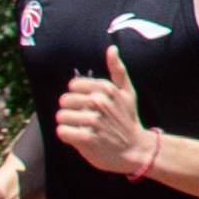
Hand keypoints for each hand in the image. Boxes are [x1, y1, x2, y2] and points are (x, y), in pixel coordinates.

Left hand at [49, 48, 153, 180]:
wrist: (136, 150)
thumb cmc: (128, 120)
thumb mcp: (128, 93)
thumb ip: (118, 70)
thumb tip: (112, 48)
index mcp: (106, 88)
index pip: (73, 86)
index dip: (78, 96)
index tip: (87, 106)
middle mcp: (99, 102)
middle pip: (64, 101)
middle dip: (71, 110)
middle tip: (83, 119)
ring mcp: (92, 121)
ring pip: (61, 116)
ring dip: (68, 124)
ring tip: (80, 128)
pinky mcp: (86, 139)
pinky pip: (62, 131)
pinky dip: (67, 136)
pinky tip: (77, 138)